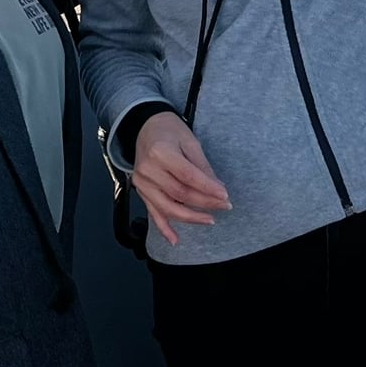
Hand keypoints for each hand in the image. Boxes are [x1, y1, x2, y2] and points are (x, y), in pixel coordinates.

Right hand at [131, 111, 229, 245]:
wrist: (144, 126)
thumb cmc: (169, 130)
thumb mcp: (190, 141)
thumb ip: (202, 166)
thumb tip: (217, 188)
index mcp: (161, 152)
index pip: (188, 176)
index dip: (208, 189)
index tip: (225, 196)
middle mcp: (148, 170)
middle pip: (179, 193)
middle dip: (204, 203)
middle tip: (224, 206)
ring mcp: (142, 183)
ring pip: (167, 207)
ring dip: (190, 217)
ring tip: (209, 220)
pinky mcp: (140, 191)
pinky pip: (152, 213)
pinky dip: (164, 228)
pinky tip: (175, 239)